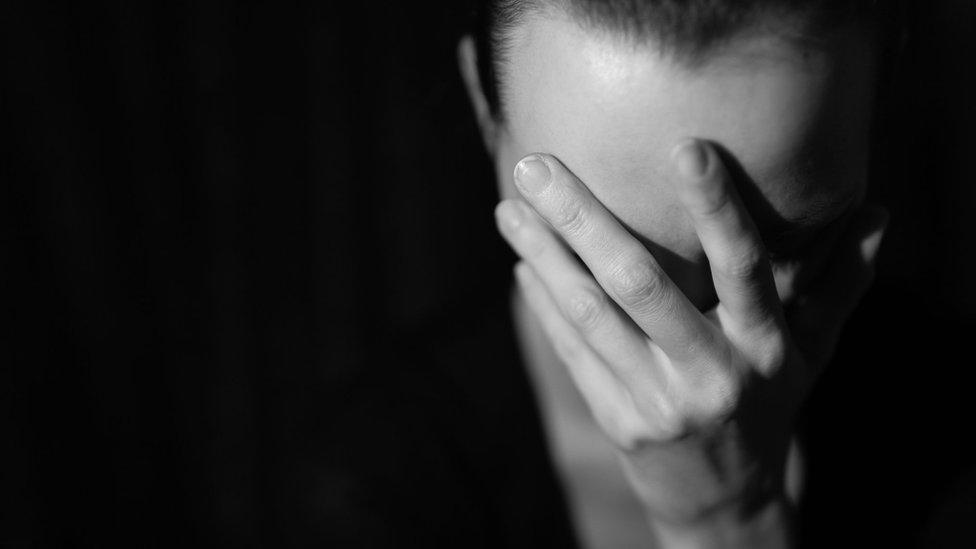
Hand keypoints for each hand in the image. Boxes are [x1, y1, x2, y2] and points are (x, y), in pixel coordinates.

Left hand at [494, 140, 886, 546]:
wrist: (724, 498)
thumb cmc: (770, 404)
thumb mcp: (815, 351)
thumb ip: (842, 282)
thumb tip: (880, 212)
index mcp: (764, 347)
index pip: (742, 267)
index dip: (716, 207)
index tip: (684, 146)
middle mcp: (710, 372)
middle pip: (638, 284)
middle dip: (581, 219)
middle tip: (534, 164)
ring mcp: (657, 400)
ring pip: (589, 314)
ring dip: (543, 254)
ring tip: (508, 205)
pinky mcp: (617, 419)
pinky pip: (572, 350)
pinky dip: (544, 302)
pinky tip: (521, 259)